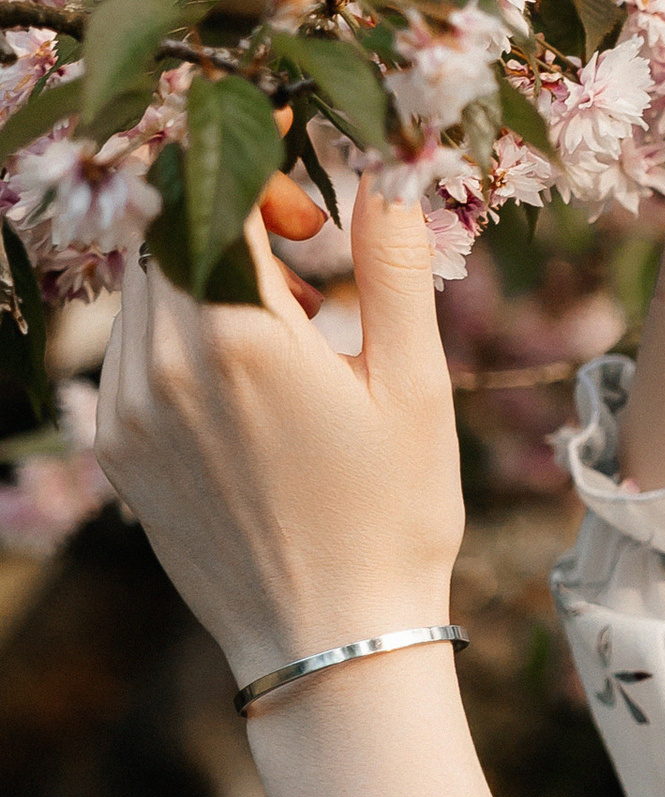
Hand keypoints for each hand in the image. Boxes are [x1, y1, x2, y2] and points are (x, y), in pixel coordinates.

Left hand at [95, 183, 464, 686]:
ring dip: (203, 266)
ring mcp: (127, 410)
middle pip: (165, 226)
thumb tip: (389, 169)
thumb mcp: (415, 385)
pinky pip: (127, 347)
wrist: (332, 641)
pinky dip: (176, 327)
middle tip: (305, 237)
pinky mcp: (117, 448)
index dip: (256, 155)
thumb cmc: (392, 514)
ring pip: (140, 284)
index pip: (209, 188)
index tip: (305, 163)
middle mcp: (163, 365)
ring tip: (285, 314)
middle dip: (231, 204)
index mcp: (240, 336)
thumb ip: (393, 265)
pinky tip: (245, 372)